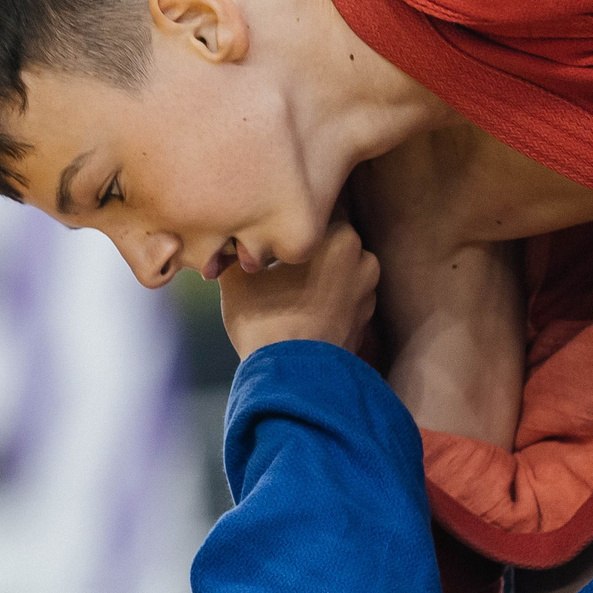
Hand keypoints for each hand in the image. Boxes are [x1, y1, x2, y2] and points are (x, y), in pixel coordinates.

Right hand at [217, 221, 380, 357]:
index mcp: (341, 236)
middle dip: (304, 249)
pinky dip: (325, 300)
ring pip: (337, 270)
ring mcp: (368, 292)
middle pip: (327, 241)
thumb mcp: (238, 278)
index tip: (270, 225)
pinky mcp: (365, 320)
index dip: (289, 219)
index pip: (315, 211)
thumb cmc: (266, 321)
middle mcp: (364, 259)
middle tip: (274, 259)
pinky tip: (299, 307)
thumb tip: (224, 241)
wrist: (292, 380)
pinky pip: (341, 298)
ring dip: (317, 274)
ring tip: (285, 286)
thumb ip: (234, 250)